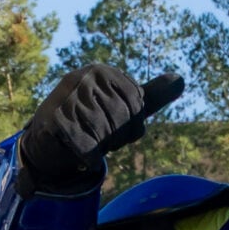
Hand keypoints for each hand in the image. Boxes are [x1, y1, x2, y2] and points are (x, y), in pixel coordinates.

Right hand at [17, 66, 184, 196]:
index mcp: (103, 71)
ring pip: (104, 133)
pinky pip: (86, 146)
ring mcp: (65, 96)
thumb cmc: (90, 122)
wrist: (48, 144)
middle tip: (98, 136)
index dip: (131, 125)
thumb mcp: (123, 108)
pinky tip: (79, 153)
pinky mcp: (52, 120)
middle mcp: (83, 77)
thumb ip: (151, 96)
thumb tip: (180, 79)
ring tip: (87, 140)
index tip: (113, 124)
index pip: (137, 105)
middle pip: (122, 118)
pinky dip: (87, 158)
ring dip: (100, 146)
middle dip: (115, 137)